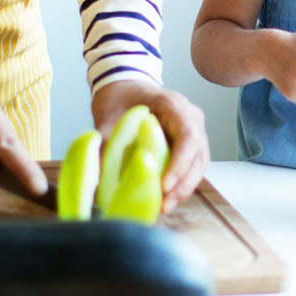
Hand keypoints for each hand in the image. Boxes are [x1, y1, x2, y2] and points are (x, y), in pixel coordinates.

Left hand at [93, 79, 208, 214]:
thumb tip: (96, 177)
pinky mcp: (189, 145)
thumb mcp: (107, 116)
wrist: (124, 88)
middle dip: (183, 184)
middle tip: (165, 206)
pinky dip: (180, 184)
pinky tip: (165, 199)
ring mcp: (194, 131)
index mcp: (174, 105)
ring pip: (198, 164)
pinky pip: (191, 167)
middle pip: (198, 155)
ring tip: (165, 208)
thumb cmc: (118, 97)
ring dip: (183, 188)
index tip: (164, 185)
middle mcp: (191, 117)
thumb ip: (105, 143)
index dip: (179, 163)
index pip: (187, 136)